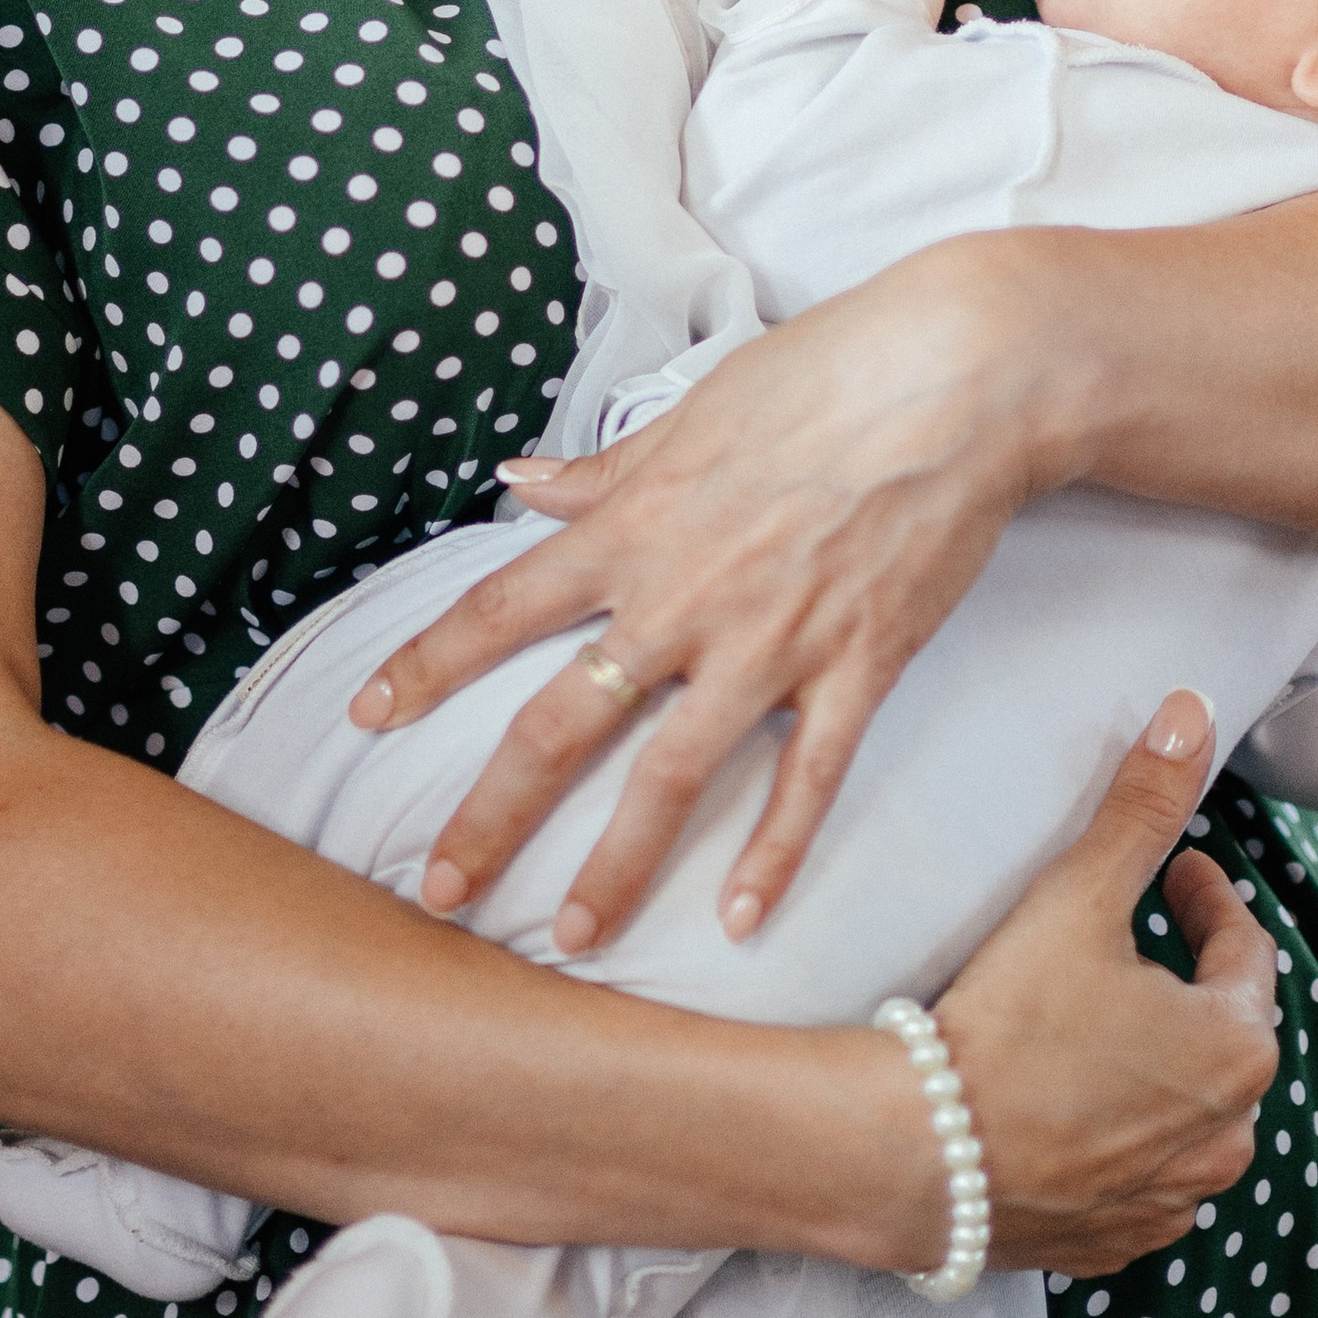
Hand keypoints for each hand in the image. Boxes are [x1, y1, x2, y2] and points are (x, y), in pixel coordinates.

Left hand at [352, 232, 1078, 947]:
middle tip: (439, 888)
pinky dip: (774, 854)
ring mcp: (769, 643)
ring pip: (669, 776)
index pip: (498, 610)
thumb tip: (517, 483)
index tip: (364, 720)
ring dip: (614, 866)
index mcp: (631, 529)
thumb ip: (601, 471)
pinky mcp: (856, 668)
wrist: (953, 379)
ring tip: (571, 938)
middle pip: (558, 723)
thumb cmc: (819, 378)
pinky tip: (743, 920)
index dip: (424, 668)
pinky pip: (806, 781)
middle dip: (490, 815)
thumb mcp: (689, 415)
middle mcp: (681, 599)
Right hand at [928, 689, 1278, 1273]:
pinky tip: (1078, 1107)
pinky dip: (1126, 1137)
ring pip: (1192, 1114)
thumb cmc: (1008, 1018)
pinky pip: (1146, 1177)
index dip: (1209, 898)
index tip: (1180, 871)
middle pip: (1224, 1035)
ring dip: (1164, 1067)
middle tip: (1139, 941)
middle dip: (1190, 984)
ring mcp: (1175, 1199)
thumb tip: (1193, 710)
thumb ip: (1142, 805)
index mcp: (1239, 1047)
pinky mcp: (1120, 1242)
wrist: (922, 1154)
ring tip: (1106, 1025)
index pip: (1244, 949)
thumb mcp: (1080, 896)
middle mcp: (1229, 1136)